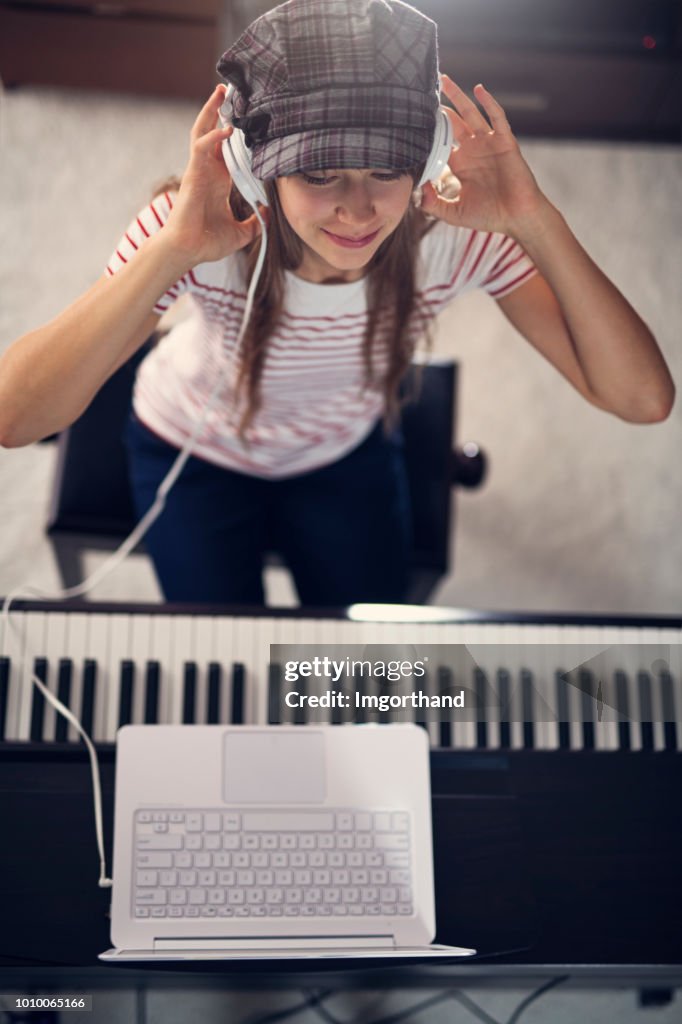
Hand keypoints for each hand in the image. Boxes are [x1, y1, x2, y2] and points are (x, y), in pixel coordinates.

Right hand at [161, 85, 265, 265]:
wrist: (188, 250)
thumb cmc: (207, 242)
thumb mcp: (240, 233)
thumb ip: (254, 223)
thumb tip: (267, 214)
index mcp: (218, 180)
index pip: (226, 148)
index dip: (235, 132)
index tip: (247, 116)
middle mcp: (208, 171)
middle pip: (211, 131)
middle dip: (219, 110)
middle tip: (228, 89)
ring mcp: (199, 169)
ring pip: (202, 131)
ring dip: (211, 110)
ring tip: (220, 91)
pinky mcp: (193, 173)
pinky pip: (202, 147)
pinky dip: (214, 136)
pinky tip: (227, 128)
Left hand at [420, 75, 547, 238]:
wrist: (517, 218)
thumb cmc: (489, 216)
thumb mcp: (454, 213)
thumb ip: (434, 204)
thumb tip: (418, 190)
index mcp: (461, 165)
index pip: (441, 143)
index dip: (429, 133)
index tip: (413, 121)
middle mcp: (473, 150)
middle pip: (453, 122)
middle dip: (440, 106)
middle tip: (425, 91)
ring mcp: (489, 143)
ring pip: (471, 113)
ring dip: (458, 96)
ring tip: (444, 80)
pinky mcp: (505, 141)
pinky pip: (497, 117)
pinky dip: (488, 102)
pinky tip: (478, 90)